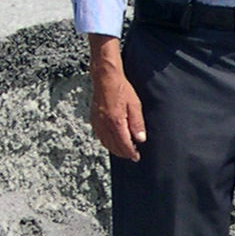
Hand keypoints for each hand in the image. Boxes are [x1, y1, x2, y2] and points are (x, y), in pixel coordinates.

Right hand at [89, 42, 146, 160]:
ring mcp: (98, 123)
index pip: (124, 144)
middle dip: (123, 153)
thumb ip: (137, 123)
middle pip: (114, 146)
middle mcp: (105, 125)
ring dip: (115, 149)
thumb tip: (141, 139)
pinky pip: (100, 136)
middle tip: (132, 155)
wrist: (105, 79)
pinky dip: (107, 142)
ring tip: (124, 150)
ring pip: (106, 143)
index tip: (136, 156)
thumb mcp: (135, 105)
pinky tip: (112, 141)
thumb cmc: (121, 89)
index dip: (131, 153)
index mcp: (116, 122)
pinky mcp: (93, 120)